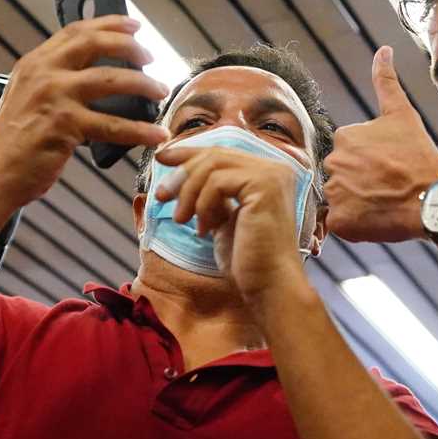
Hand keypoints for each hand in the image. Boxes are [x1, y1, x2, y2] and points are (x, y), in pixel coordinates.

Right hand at [0, 15, 170, 207]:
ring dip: (144, 85)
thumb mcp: (26, 98)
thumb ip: (53, 81)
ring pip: (113, 80)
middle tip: (151, 57)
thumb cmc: (11, 144)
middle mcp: (43, 73)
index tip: (134, 25)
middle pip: (95, 44)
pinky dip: (141, 131)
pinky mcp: (66, 125)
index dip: (109, 24)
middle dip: (130, 46)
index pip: (76, 31)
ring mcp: (54, 97)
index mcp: (34, 63)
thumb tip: (93, 75)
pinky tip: (156, 135)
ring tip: (161, 92)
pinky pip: (114, 125)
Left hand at [152, 145, 307, 302]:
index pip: (222, 152)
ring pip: (213, 166)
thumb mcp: (225, 218)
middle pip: (215, 154)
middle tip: (161, 196)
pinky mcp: (264, 186)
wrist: (270, 286)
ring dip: (188, 192)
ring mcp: (272, 175)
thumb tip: (183, 177)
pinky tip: (204, 229)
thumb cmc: (249, 260)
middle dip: (182, 172)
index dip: (189, 152)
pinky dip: (202, 204)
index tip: (162, 159)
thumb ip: (213, 195)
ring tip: (181, 220)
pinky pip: (217, 182)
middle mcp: (275, 168)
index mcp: (269, 173)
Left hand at [323, 47, 437, 242]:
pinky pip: (342, 225)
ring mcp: (335, 193)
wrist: (433, 195)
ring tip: (385, 202)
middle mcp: (333, 163)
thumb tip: (383, 49)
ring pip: (342, 201)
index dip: (370, 163)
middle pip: (342, 176)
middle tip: (388, 186)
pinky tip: (378, 218)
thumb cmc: (419, 155)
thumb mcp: (401, 112)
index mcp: (344, 137)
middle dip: (361, 182)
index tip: (388, 168)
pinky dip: (357, 225)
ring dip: (359, 204)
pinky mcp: (341, 222)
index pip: (349, 154)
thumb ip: (386, 80)